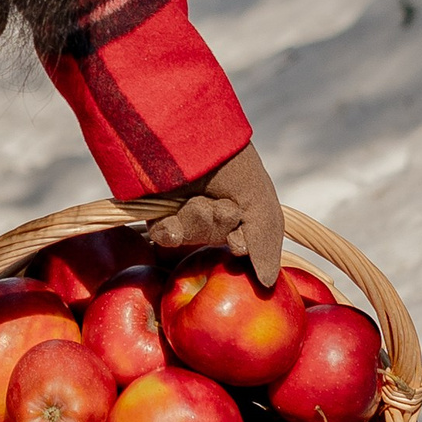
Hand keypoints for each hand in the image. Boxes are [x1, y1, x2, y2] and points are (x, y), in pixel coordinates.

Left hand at [145, 139, 284, 286]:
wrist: (190, 137)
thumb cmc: (230, 163)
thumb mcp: (258, 202)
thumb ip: (265, 244)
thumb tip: (267, 284)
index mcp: (237, 208)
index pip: (243, 246)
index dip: (241, 247)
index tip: (238, 242)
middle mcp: (210, 211)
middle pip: (219, 241)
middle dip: (221, 224)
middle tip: (220, 203)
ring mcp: (181, 212)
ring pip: (194, 239)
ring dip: (200, 220)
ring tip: (197, 199)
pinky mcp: (154, 212)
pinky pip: (166, 237)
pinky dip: (173, 226)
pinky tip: (173, 211)